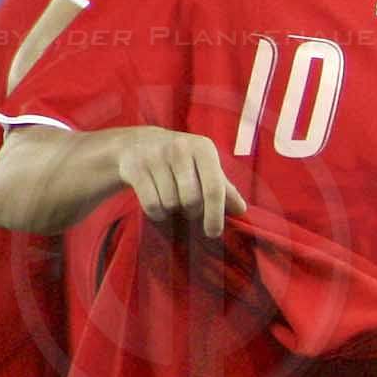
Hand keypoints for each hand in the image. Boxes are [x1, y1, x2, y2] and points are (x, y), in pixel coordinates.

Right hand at [112, 128, 243, 238]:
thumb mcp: (205, 167)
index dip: (215, 214)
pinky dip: (157, 213)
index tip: (214, 233)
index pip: (214, 188)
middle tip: (190, 208)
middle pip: (191, 200)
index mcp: (203, 148)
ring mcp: (155, 156)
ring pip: (170, 203)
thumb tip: (241, 210)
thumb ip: (224, 188)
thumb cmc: (182, 160)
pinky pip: (151, 205)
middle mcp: (180, 149)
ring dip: (173, 210)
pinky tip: (157, 203)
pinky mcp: (135, 167)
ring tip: (172, 200)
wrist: (139, 143)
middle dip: (192, 211)